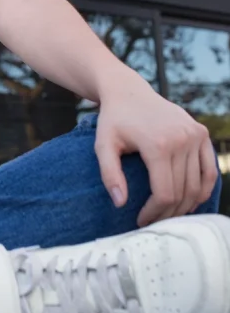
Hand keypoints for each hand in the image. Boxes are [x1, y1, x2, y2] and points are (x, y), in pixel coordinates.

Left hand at [94, 85, 217, 226]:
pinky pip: (209, 169)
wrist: (128, 91)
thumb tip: (120, 203)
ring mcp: (195, 134)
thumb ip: (109, 174)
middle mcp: (181, 139)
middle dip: (168, 213)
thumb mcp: (103, 145)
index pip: (164, 193)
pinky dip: (203, 189)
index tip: (141, 220)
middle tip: (154, 222)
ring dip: (185, 206)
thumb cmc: (113, 120)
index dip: (154, 213)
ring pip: (197, 185)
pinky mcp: (201, 132)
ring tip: (168, 214)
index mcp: (158, 144)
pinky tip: (191, 201)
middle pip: (182, 192)